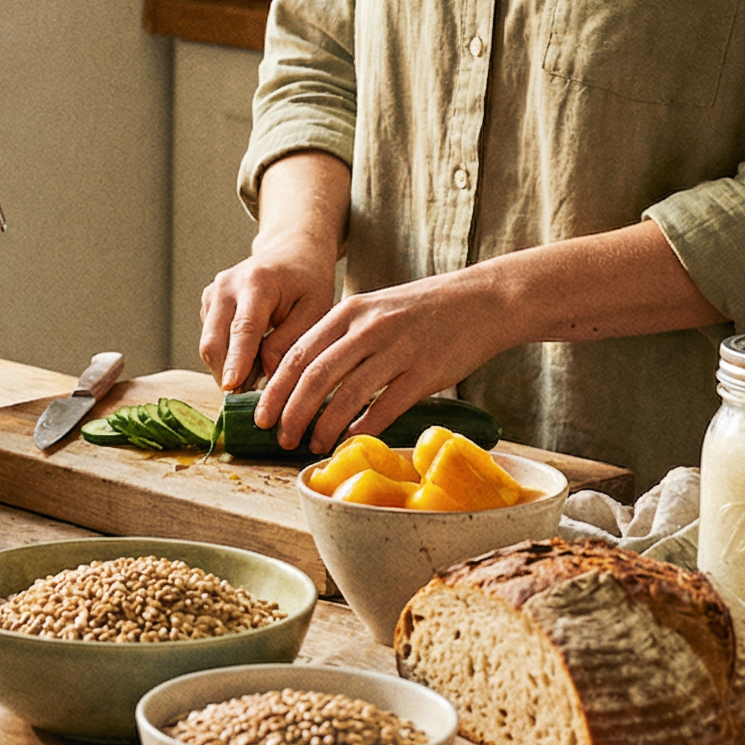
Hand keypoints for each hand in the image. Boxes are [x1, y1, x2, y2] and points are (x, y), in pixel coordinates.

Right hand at [199, 238, 338, 391]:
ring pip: (209, 345)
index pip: (243, 329)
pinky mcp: (208, 303)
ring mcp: (212, 293)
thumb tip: (266, 374)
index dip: (237, 361)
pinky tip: (250, 363)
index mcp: (257, 283)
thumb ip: (291, 341)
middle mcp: (226, 286)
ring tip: (255, 384)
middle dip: (227, 375)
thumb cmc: (308, 281)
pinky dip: (227, 358)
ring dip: (227, 370)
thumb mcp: (315, 308)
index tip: (232, 388)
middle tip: (248, 404)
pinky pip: (211, 340)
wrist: (290, 252)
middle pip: (214, 341)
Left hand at [255, 270, 509, 453]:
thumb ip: (342, 336)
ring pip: (347, 394)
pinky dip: (365, 426)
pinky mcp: (425, 372)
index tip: (262, 414)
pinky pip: (386, 405)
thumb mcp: (375, 309)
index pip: (299, 353)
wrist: (482, 300)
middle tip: (281, 438)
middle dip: (291, 412)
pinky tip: (353, 440)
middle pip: (315, 376)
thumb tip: (307, 377)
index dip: (275, 388)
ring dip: (324, 425)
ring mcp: (397, 349)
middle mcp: (368, 328)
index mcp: (350, 311)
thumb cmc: (423, 310)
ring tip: (311, 444)